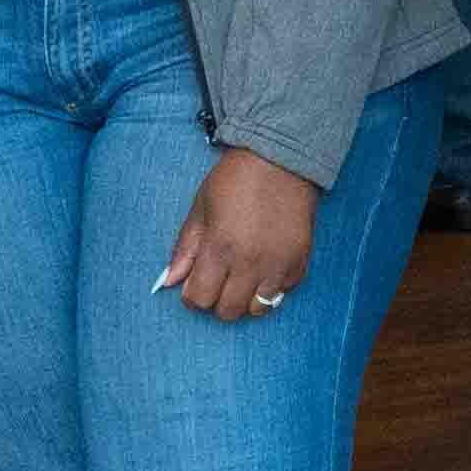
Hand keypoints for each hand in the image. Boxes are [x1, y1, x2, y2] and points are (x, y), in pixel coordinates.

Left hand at [159, 147, 324, 317]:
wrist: (281, 160)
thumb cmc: (235, 180)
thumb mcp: (200, 209)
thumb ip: (185, 249)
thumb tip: (170, 281)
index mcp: (220, 248)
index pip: (200, 299)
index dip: (193, 296)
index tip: (196, 284)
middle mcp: (250, 262)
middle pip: (228, 311)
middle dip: (217, 301)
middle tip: (218, 281)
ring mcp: (278, 264)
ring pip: (258, 310)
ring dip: (246, 299)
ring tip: (243, 279)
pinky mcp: (300, 261)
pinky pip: (284, 293)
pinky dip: (273, 287)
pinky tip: (265, 268)